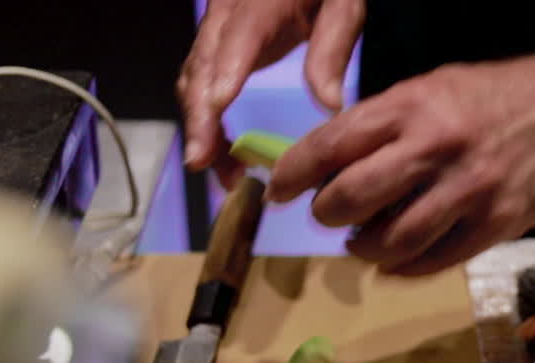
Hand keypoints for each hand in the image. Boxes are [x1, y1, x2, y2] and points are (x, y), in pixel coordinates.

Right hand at [177, 0, 364, 186]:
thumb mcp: (341, 6)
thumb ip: (332, 49)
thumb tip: (331, 105)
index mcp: (260, 4)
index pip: (238, 39)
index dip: (225, 74)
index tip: (218, 108)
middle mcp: (225, 15)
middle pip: (202, 67)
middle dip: (200, 119)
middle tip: (204, 164)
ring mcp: (213, 28)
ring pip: (193, 80)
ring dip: (200, 128)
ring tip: (223, 174)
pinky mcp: (212, 43)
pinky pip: (197, 82)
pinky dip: (203, 119)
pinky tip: (220, 150)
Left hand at [268, 59, 534, 275]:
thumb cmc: (493, 99)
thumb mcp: (432, 90)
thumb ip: (384, 125)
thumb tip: (326, 166)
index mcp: (413, 106)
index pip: (333, 143)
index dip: (297, 174)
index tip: (281, 191)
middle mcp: (438, 145)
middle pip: (354, 196)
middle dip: (329, 216)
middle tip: (329, 219)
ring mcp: (470, 189)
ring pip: (393, 240)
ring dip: (366, 250)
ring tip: (363, 244)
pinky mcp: (497, 223)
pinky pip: (435, 261)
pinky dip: (405, 268)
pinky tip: (397, 261)